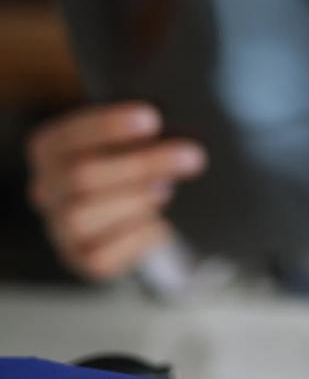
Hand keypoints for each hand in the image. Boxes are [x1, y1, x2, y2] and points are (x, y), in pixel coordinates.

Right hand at [26, 102, 205, 279]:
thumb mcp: (136, 135)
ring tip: (169, 191)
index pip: (70, 135)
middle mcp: (46, 188)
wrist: (138, 208)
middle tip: (193, 157)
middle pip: (82, 177)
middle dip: (141, 165)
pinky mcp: (82, 260)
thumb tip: (180, 122)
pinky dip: (137, 239)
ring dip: (136, 202)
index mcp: (51, 149)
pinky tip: (162, 224)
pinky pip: (102, 257)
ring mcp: (60, 228)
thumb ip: (144, 126)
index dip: (108, 126)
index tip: (153, 118)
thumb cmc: (137, 157)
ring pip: (84, 218)